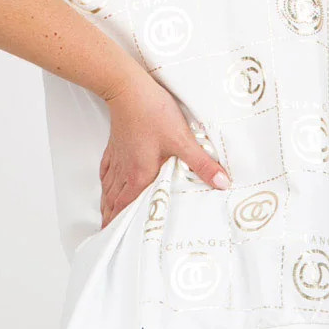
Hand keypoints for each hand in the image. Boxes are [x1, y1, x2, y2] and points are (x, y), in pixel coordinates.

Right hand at [99, 70, 230, 226]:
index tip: (119, 240)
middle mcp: (125, 172)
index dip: (124, 225)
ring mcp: (118, 159)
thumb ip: (202, 164)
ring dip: (108, 206)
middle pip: (115, 204)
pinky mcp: (115, 147)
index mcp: (140, 175)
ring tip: (108, 219)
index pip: (128, 208)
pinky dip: (106, 185)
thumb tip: (223, 183)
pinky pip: (106, 173)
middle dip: (113, 221)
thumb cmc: (151, 112)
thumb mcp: (183, 140)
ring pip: (109, 190)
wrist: (127, 88)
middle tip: (112, 235)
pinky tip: (107, 187)